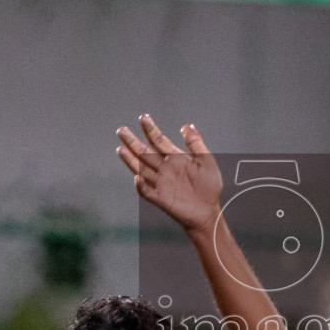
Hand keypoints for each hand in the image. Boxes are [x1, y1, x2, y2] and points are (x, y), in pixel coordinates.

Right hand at [115, 115, 223, 233]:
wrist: (208, 211)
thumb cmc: (209, 187)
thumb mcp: (206, 161)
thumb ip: (196, 144)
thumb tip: (187, 126)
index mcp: (175, 158)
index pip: (159, 141)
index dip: (150, 130)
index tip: (143, 118)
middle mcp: (164, 169)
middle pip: (144, 152)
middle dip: (133, 142)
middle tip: (121, 130)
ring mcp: (160, 183)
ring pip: (141, 169)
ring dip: (130, 160)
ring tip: (120, 148)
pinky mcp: (160, 198)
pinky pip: (146, 191)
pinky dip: (140, 185)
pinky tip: (137, 177)